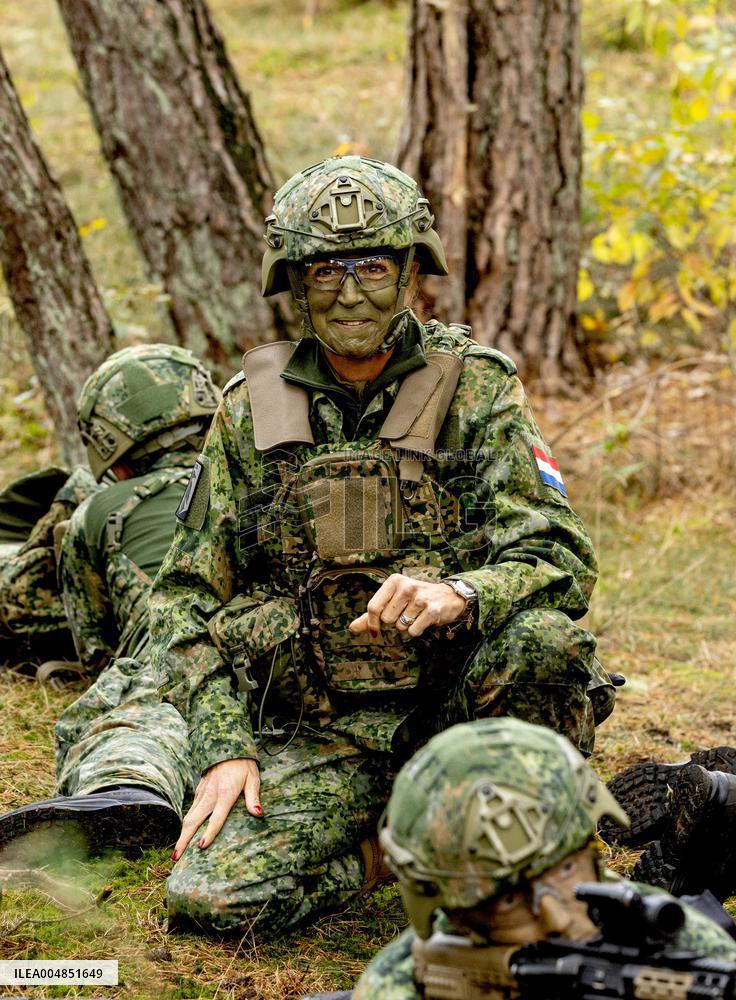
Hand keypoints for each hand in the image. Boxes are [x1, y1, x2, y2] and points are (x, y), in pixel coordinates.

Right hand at [171, 757, 261, 859]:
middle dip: (183, 840)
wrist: (227, 746)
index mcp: (225, 793)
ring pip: (189, 816)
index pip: (216, 817)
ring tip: (176, 853)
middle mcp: (210, 794)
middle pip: (193, 821)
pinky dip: (186, 824)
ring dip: (182, 834)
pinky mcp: (199, 790)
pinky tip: (185, 834)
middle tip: (176, 858)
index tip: (201, 847)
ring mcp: (202, 792)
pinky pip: (191, 809)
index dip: (209, 833)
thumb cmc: (243, 764)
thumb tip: (259, 813)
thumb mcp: (253, 778)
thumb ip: (253, 797)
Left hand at [349, 574, 466, 638]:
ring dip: (407, 626)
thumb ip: (373, 614)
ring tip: (417, 615)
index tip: (375, 630)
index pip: (373, 606)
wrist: (448, 596)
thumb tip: (352, 628)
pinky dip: (417, 630)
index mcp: (394, 581)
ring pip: (400, 626)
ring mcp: (420, 598)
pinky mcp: (431, 610)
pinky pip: (413, 631)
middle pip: (387, 619)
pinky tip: (424, 620)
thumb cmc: (416, 598)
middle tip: (406, 612)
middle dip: (395, 621)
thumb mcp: (394, 600)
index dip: (372, 623)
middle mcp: (406, 587)